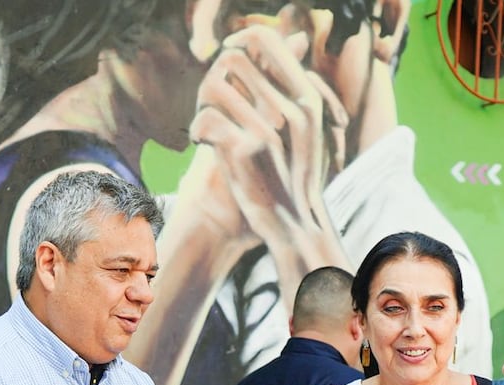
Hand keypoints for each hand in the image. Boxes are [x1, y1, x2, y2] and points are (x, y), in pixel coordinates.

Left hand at [190, 25, 350, 292]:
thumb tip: (291, 40)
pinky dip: (196, 132)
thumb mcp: (303, 129)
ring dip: (201, 104)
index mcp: (306, 98)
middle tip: (210, 104)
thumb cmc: (294, 176)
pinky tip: (202, 146)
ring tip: (206, 127)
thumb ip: (289, 87)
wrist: (294, 226)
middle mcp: (289, 108)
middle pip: (232, 59)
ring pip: (213, 86)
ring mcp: (268, 129)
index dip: (237, 44)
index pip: (264, 40)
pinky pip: (205, 119)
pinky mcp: (244, 151)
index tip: (225, 63)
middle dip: (213, 77)